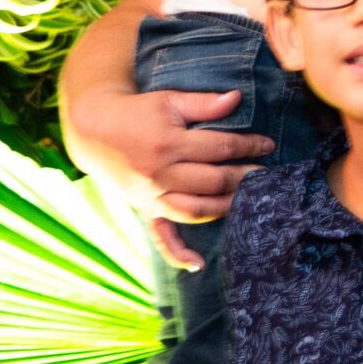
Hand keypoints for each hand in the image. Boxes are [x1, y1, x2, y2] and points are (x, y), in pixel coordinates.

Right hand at [74, 86, 272, 240]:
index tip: (268, 145)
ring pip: (195, 210)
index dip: (248, 146)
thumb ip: (203, 104)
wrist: (94, 130)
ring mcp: (150, 196)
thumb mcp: (169, 101)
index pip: (219, 148)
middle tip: (267, 175)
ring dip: (226, 207)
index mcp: (168, 144)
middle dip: (244, 177)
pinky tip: (199, 264)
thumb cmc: (138, 112)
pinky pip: (161, 236)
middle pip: (212, 181)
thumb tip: (237, 98)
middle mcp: (159, 174)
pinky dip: (178, 253)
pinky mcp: (144, 209)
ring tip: (250, 200)